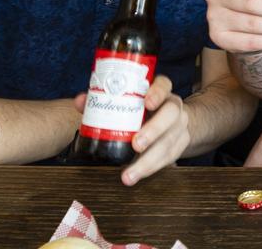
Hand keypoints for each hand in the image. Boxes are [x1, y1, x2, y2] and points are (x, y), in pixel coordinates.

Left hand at [75, 75, 190, 185]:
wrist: (172, 120)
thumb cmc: (143, 108)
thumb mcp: (128, 100)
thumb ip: (104, 98)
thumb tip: (81, 101)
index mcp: (161, 91)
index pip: (164, 85)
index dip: (157, 93)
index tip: (147, 103)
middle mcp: (173, 107)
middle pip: (171, 114)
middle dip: (154, 130)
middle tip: (136, 145)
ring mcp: (180, 126)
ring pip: (170, 141)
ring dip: (149, 160)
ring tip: (129, 173)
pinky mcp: (180, 144)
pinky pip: (170, 157)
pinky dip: (152, 168)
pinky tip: (137, 175)